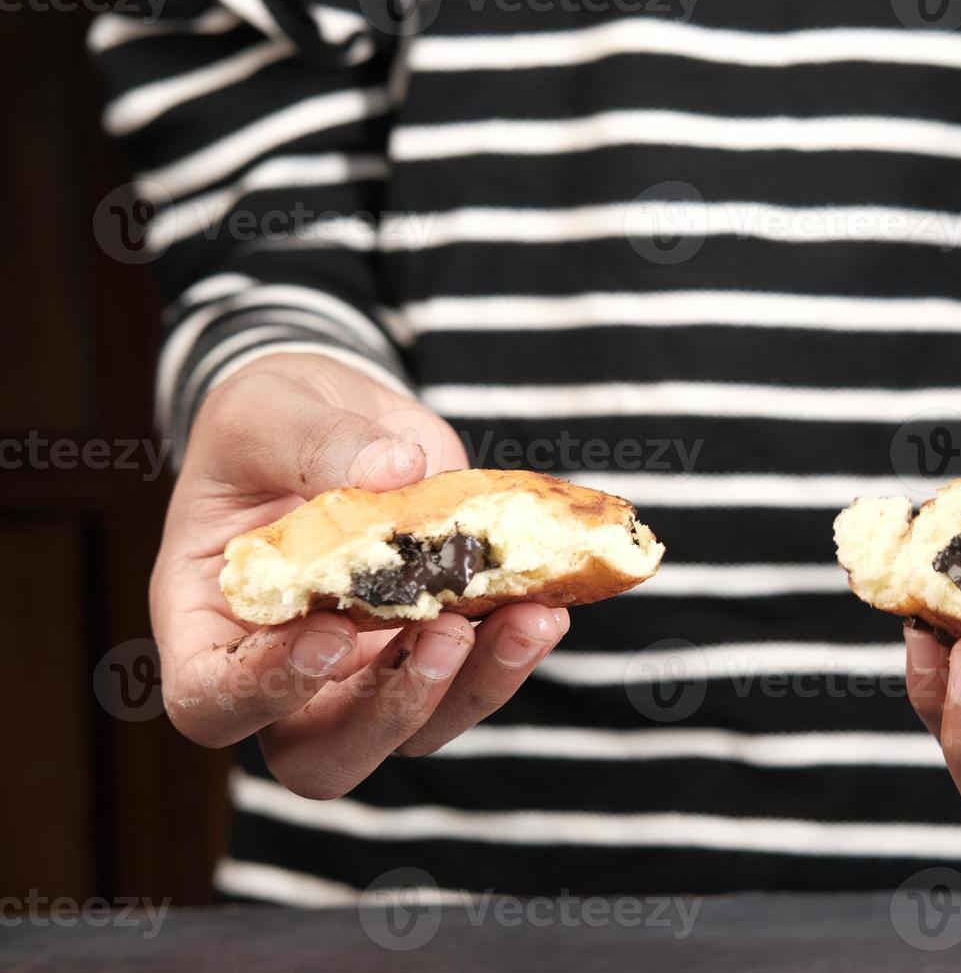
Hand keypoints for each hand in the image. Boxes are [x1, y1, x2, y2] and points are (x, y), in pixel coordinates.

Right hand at [150, 353, 568, 798]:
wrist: (336, 415)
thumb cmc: (270, 420)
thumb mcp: (271, 410)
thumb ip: (318, 441)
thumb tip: (396, 467)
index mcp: (207, 622)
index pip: (211, 702)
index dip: (265, 693)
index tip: (330, 635)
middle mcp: (282, 669)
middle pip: (320, 756)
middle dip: (391, 713)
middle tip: (445, 634)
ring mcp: (362, 671)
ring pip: (416, 729)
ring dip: (479, 685)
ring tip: (530, 616)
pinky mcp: (431, 645)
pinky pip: (473, 679)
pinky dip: (514, 650)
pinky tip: (548, 605)